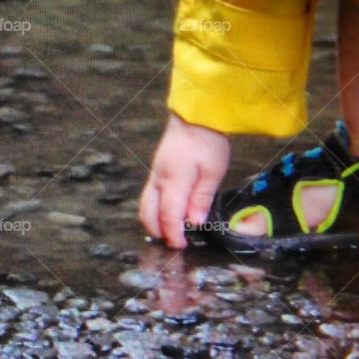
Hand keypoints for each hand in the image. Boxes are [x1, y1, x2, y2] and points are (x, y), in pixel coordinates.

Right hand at [138, 111, 231, 248]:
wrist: (196, 112)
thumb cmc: (209, 140)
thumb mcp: (213, 171)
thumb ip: (202, 198)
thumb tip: (194, 223)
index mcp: (174, 180)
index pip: (169, 216)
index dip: (174, 235)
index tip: (182, 246)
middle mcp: (159, 178)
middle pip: (149, 213)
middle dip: (159, 231)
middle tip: (175, 243)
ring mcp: (155, 172)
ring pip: (145, 204)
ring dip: (154, 221)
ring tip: (170, 231)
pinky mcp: (157, 167)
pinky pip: (149, 194)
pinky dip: (154, 208)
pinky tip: (168, 212)